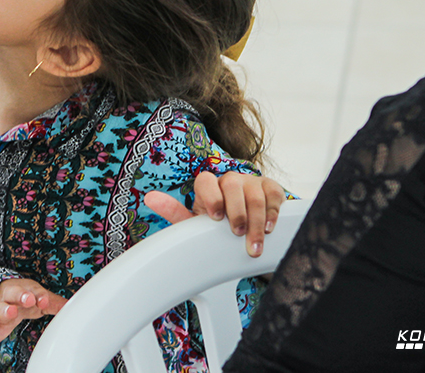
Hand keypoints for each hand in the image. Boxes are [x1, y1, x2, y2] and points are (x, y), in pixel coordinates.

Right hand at [0, 278, 67, 344]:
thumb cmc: (16, 303)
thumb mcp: (35, 300)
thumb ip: (52, 303)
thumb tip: (72, 305)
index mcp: (23, 290)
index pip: (32, 290)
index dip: (39, 295)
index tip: (44, 301)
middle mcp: (8, 297)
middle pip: (14, 292)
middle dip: (22, 295)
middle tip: (29, 300)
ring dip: (5, 309)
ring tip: (11, 312)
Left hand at [144, 172, 284, 257]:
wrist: (244, 228)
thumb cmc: (216, 226)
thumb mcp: (195, 222)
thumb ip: (174, 212)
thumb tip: (150, 198)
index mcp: (208, 185)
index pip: (205, 180)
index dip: (211, 197)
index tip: (215, 217)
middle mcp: (230, 180)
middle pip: (232, 185)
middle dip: (236, 212)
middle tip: (236, 233)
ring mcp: (251, 182)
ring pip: (255, 194)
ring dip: (255, 221)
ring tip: (253, 243)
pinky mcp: (271, 188)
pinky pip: (274, 195)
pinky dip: (273, 213)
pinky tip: (269, 228)